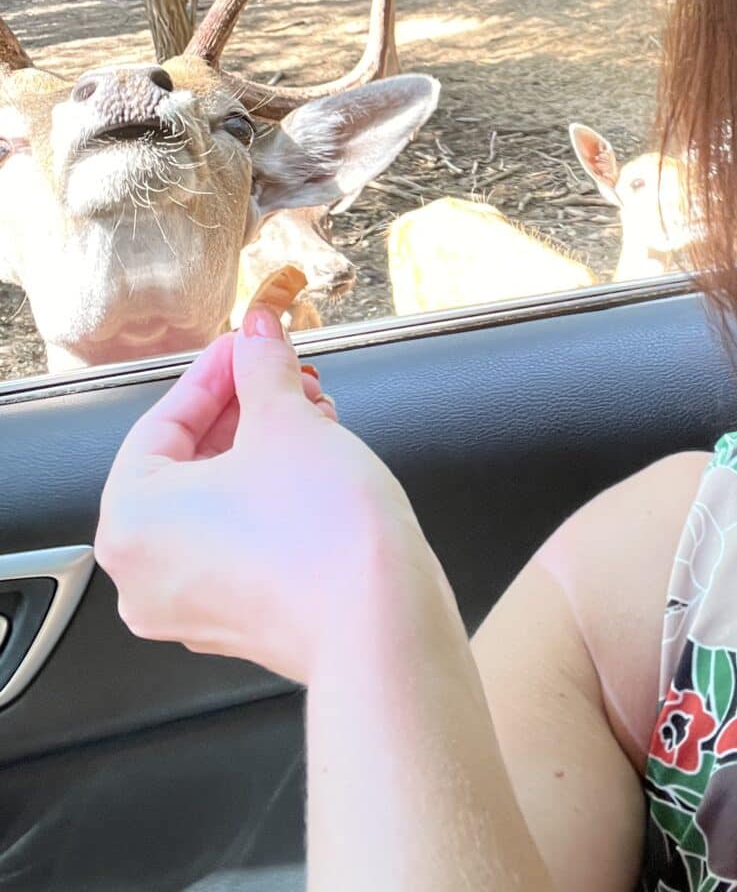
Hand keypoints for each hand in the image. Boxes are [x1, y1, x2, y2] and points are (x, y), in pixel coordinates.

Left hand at [96, 307, 434, 684]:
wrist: (380, 624)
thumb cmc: (321, 535)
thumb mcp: (287, 422)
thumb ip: (263, 368)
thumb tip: (258, 335)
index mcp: (132, 521)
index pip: (163, 422)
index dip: (215, 373)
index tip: (247, 345)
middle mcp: (146, 573)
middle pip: (188, 464)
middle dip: (244, 411)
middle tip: (282, 374)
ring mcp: (190, 606)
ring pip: (218, 502)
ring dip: (262, 450)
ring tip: (310, 413)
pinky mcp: (239, 620)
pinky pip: (239, 540)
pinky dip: (268, 497)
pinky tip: (313, 463)